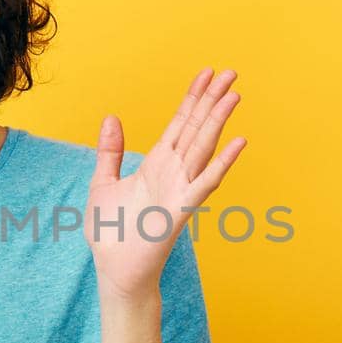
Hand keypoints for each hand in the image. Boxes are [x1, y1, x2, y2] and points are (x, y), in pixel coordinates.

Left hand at [86, 68, 247, 299]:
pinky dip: (222, 163)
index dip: (193, 97)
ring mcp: (179, 189)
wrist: (114, 270)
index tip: (207, 73)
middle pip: (197, 128)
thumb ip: (110, 151)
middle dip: (213, 100)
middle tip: (231, 72)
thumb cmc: (110, 233)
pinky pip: (204, 183)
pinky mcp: (180, 210)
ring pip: (203, 147)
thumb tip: (111, 117)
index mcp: (156, 164)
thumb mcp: (102, 182)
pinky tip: (240, 143)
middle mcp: (172, 172)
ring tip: (235, 94)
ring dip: (219, 121)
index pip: (179, 123)